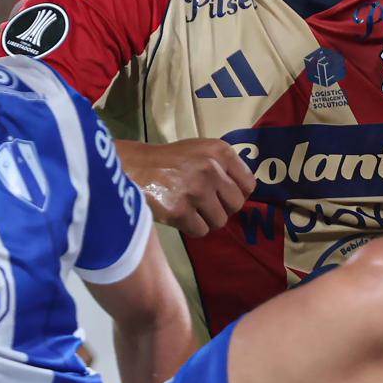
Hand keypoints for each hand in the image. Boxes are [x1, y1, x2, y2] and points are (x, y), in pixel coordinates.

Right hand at [119, 139, 254, 237]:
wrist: (133, 167)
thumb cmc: (171, 161)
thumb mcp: (202, 151)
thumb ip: (225, 168)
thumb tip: (244, 195)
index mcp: (221, 152)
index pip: (248, 185)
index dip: (237, 194)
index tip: (224, 196)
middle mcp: (211, 169)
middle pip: (236, 205)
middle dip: (221, 208)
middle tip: (204, 203)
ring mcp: (196, 191)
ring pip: (219, 221)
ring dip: (206, 219)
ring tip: (189, 207)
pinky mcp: (180, 211)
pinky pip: (201, 231)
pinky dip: (191, 227)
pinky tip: (179, 214)